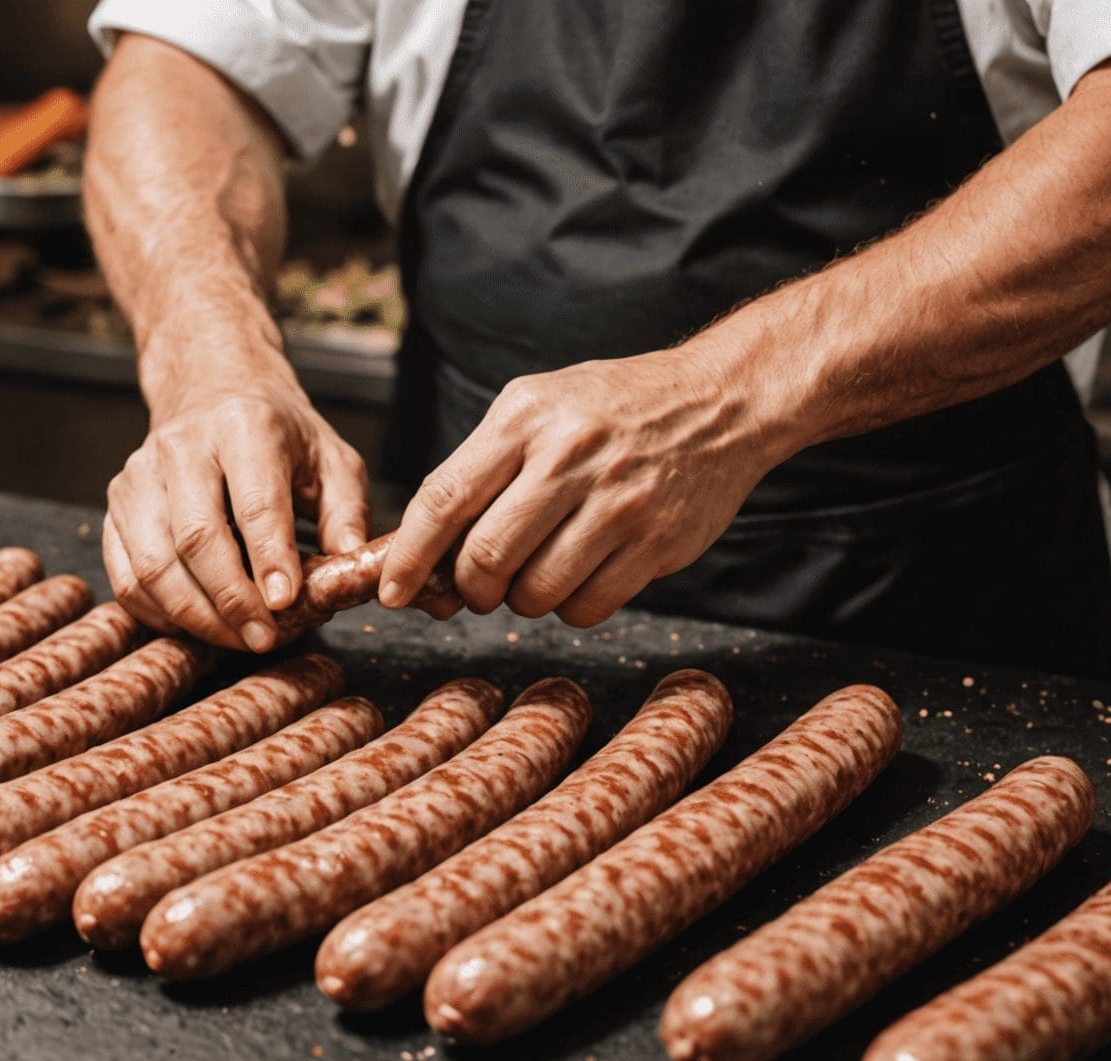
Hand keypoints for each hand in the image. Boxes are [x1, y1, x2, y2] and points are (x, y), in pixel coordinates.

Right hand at [105, 381, 370, 651]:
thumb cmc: (277, 432)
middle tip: (263, 638)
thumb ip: (345, 512)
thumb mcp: (329, 458)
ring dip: (195, 615)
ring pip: (153, 564)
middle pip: (195, 538)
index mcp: (243, 426)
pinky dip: (158, 612)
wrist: (211, 387)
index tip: (285, 602)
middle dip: (230, 599)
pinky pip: (126, 575)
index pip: (254, 501)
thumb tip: (347, 565)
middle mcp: (182, 446)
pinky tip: (194, 625)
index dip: (269, 558)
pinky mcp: (116, 505)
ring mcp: (139, 475)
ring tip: (235, 638)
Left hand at [379, 344, 787, 626]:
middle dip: (468, 588)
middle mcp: (570, 457)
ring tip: (532, 573)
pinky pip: (587, 608)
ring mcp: (619, 502)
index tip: (391, 590)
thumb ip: (479, 468)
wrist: (719, 402)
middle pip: (486, 558)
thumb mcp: (534, 407)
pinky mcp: (658, 543)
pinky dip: (569, 607)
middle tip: (476, 585)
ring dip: (519, 601)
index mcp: (525, 418)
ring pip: (534, 593)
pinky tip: (577, 576)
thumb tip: (420, 549)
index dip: (409, 556)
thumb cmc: (608, 410)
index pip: (445, 499)